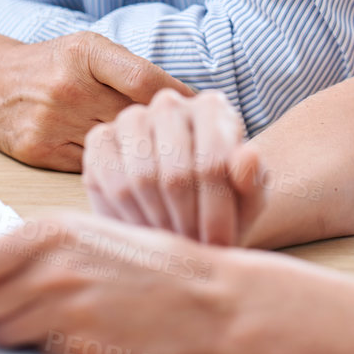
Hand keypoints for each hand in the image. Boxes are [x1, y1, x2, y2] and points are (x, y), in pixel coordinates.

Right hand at [0, 30, 195, 171]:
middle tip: (206, 146)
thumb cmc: (51, 64)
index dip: (181, 98)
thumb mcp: (89, 48)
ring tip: (178, 166)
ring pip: (115, 147)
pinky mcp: (39, 151)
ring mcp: (51, 121)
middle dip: (170, 134)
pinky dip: (116, 171)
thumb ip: (129, 69)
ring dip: (147, 158)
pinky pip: (91, 166)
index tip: (208, 111)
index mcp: (86, 53)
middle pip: (134, 119)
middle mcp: (68, 86)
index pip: (145, 79)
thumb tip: (187, 99)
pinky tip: (136, 174)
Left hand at [0, 212, 235, 353]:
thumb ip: (26, 253)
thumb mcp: (81, 236)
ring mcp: (63, 302)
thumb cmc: (142, 261)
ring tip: (49, 313)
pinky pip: (29, 349)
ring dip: (5, 330)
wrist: (202, 291)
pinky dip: (35, 344)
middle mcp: (47, 263)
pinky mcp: (79, 336)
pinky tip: (70, 327)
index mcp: (44, 230)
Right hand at [83, 89, 267, 245]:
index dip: (216, 213)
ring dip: (157, 223)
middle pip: (176, 173)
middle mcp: (170, 103)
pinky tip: (143, 230)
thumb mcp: (248, 201)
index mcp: (213, 107)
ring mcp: (131, 118)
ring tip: (171, 243)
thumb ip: (253, 181)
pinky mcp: (100, 139)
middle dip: (186, 223)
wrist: (182, 212)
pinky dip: (126, 215)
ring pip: (140, 178)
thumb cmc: (222, 204)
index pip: (212, 162)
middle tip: (192, 250)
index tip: (220, 246)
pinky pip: (109, 180)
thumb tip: (248, 154)